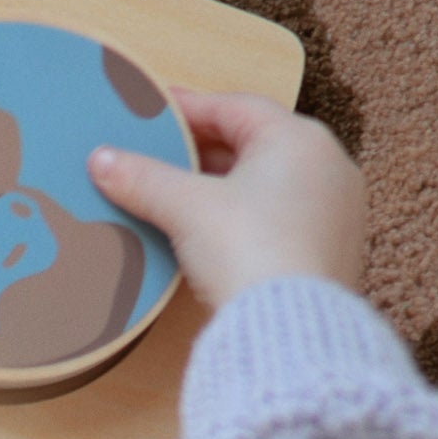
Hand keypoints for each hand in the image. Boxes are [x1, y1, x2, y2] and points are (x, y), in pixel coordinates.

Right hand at [88, 90, 365, 313]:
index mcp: (300, 140)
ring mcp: (336, 212)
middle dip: (204, 151)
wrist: (289, 330)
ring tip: (181, 196)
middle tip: (161, 155)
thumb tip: (101, 160)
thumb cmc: (249, 251)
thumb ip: (143, 178)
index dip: (190, 108)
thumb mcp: (186, 208)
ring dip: (225, 186)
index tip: (156, 111)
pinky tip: (215, 234)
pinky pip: (283, 218)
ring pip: (270, 183)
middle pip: (255, 145)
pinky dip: (248, 217)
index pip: (236, 107)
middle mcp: (328, 167)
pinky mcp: (332, 252)